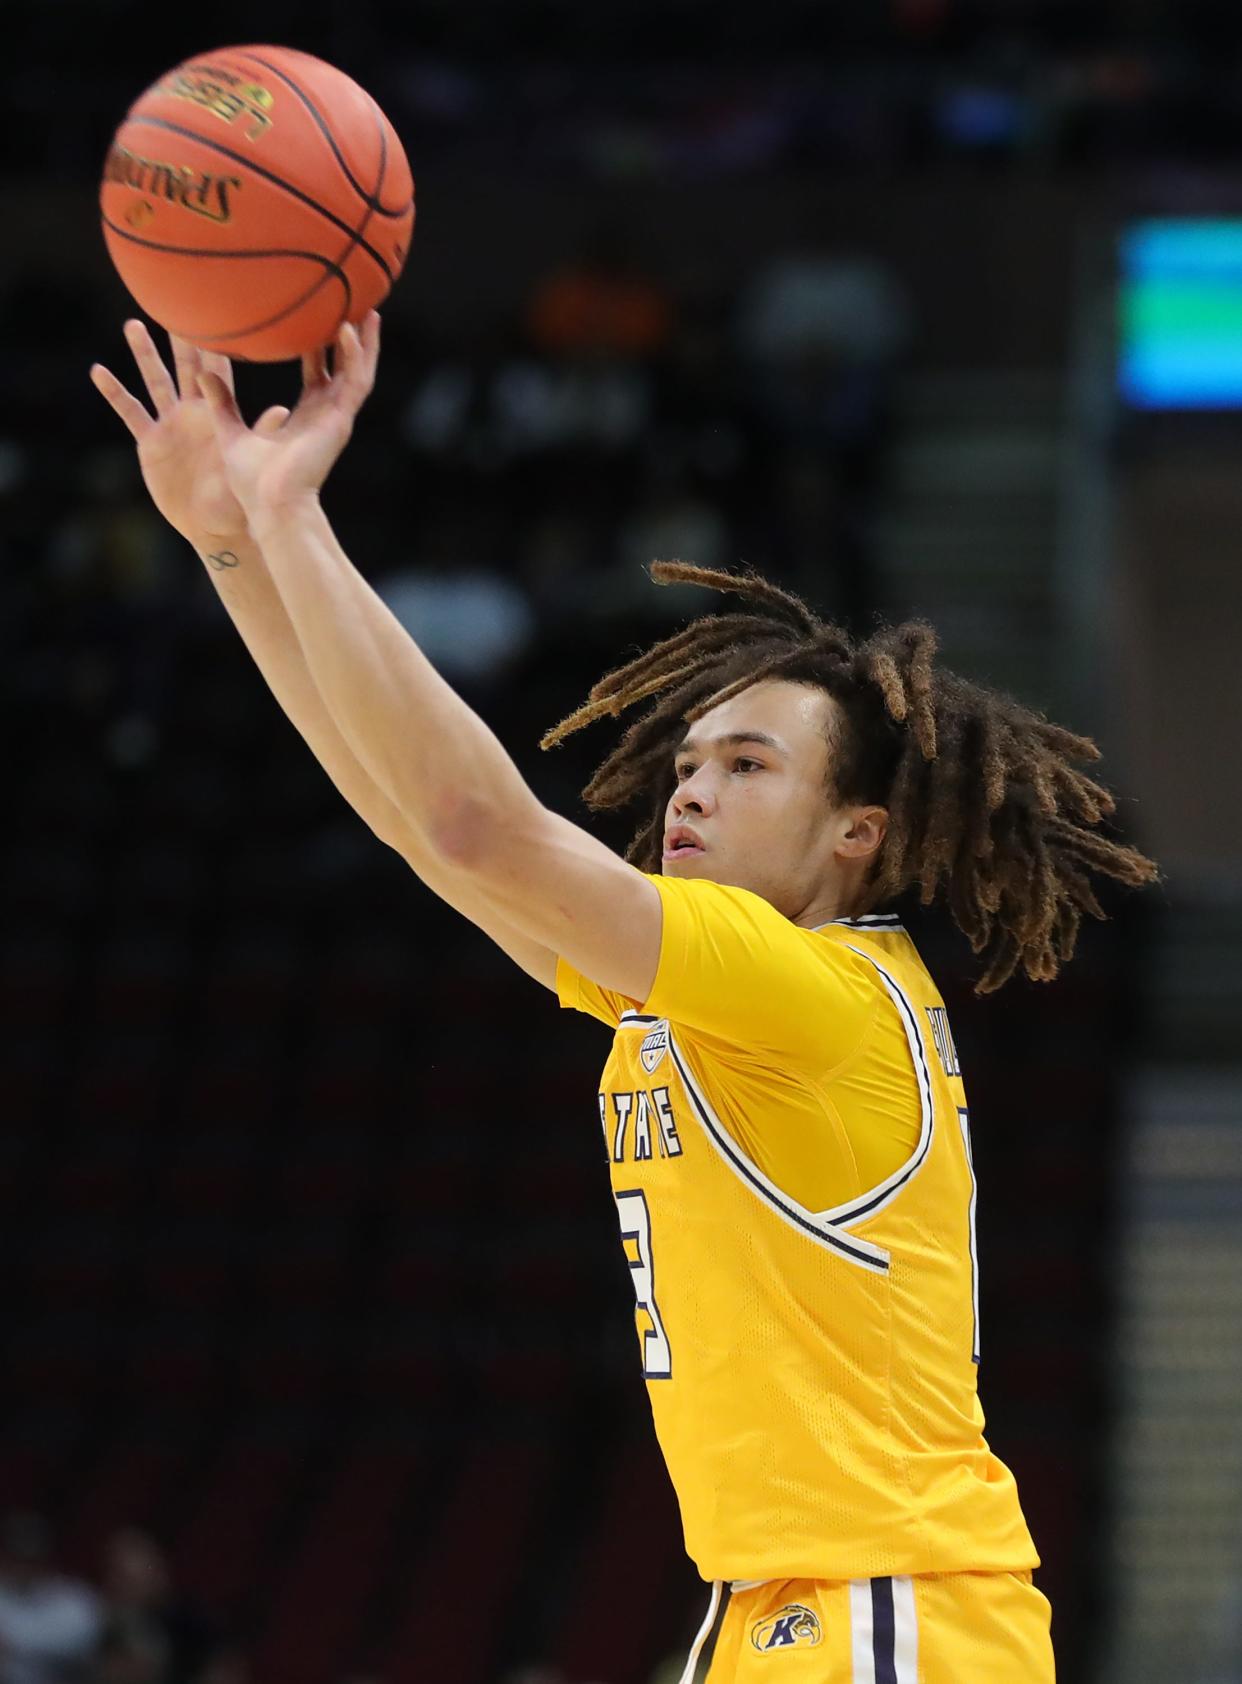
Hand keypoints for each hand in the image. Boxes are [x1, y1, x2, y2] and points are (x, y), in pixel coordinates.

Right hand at [90, 322, 289, 544]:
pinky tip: (99, 372)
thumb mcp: (247, 460)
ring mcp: (170, 424)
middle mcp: (193, 411)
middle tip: (172, 301)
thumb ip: (260, 433)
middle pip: (183, 366)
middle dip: (178, 336)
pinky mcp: (150, 442)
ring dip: (143, 355)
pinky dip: (115, 393)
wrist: (216, 525)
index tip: (213, 311)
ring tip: (133, 324)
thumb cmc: (240, 495)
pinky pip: (130, 412)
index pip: (216, 370)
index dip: (214, 343)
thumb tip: (283, 411)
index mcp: (219, 413)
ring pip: (154, 380)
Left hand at [196, 312, 380, 526]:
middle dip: (351, 339)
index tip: (314, 322)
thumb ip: (221, 403)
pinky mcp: (339, 421)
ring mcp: (335, 417)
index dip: (317, 349)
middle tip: (352, 306)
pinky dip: (355, 356)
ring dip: (364, 342)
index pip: (317, 375)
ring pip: (357, 371)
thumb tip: (201, 373)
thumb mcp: (231, 432)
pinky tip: (349, 329)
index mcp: (305, 418)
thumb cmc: (252, 482)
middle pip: (345, 369)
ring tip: (367, 308)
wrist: (269, 505)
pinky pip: (353, 383)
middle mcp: (325, 414)